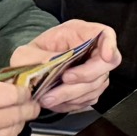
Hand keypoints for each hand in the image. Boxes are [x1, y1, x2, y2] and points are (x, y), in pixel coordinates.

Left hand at [3, 19, 119, 112]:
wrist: (27, 75)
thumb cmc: (29, 59)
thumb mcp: (26, 54)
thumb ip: (41, 58)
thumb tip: (56, 64)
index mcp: (78, 33)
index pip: (105, 34)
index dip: (110, 45)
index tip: (105, 57)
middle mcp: (90, 51)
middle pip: (105, 64)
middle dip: (85, 76)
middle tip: (64, 80)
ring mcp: (93, 71)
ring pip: (97, 85)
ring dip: (74, 94)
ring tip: (50, 98)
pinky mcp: (90, 89)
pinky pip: (90, 98)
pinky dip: (73, 102)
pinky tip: (57, 101)